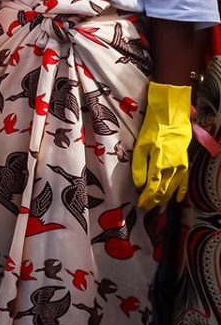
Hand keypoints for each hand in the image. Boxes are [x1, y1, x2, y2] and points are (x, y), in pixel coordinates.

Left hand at [134, 82, 192, 209]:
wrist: (172, 116)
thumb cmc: (153, 129)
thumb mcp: (141, 145)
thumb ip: (139, 166)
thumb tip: (139, 184)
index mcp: (159, 163)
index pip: (153, 187)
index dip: (147, 197)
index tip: (141, 204)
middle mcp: (172, 167)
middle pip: (163, 189)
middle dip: (154, 200)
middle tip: (147, 207)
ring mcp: (180, 165)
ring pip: (173, 187)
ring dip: (165, 198)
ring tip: (158, 205)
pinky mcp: (185, 161)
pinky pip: (184, 180)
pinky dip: (181, 191)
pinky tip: (177, 199)